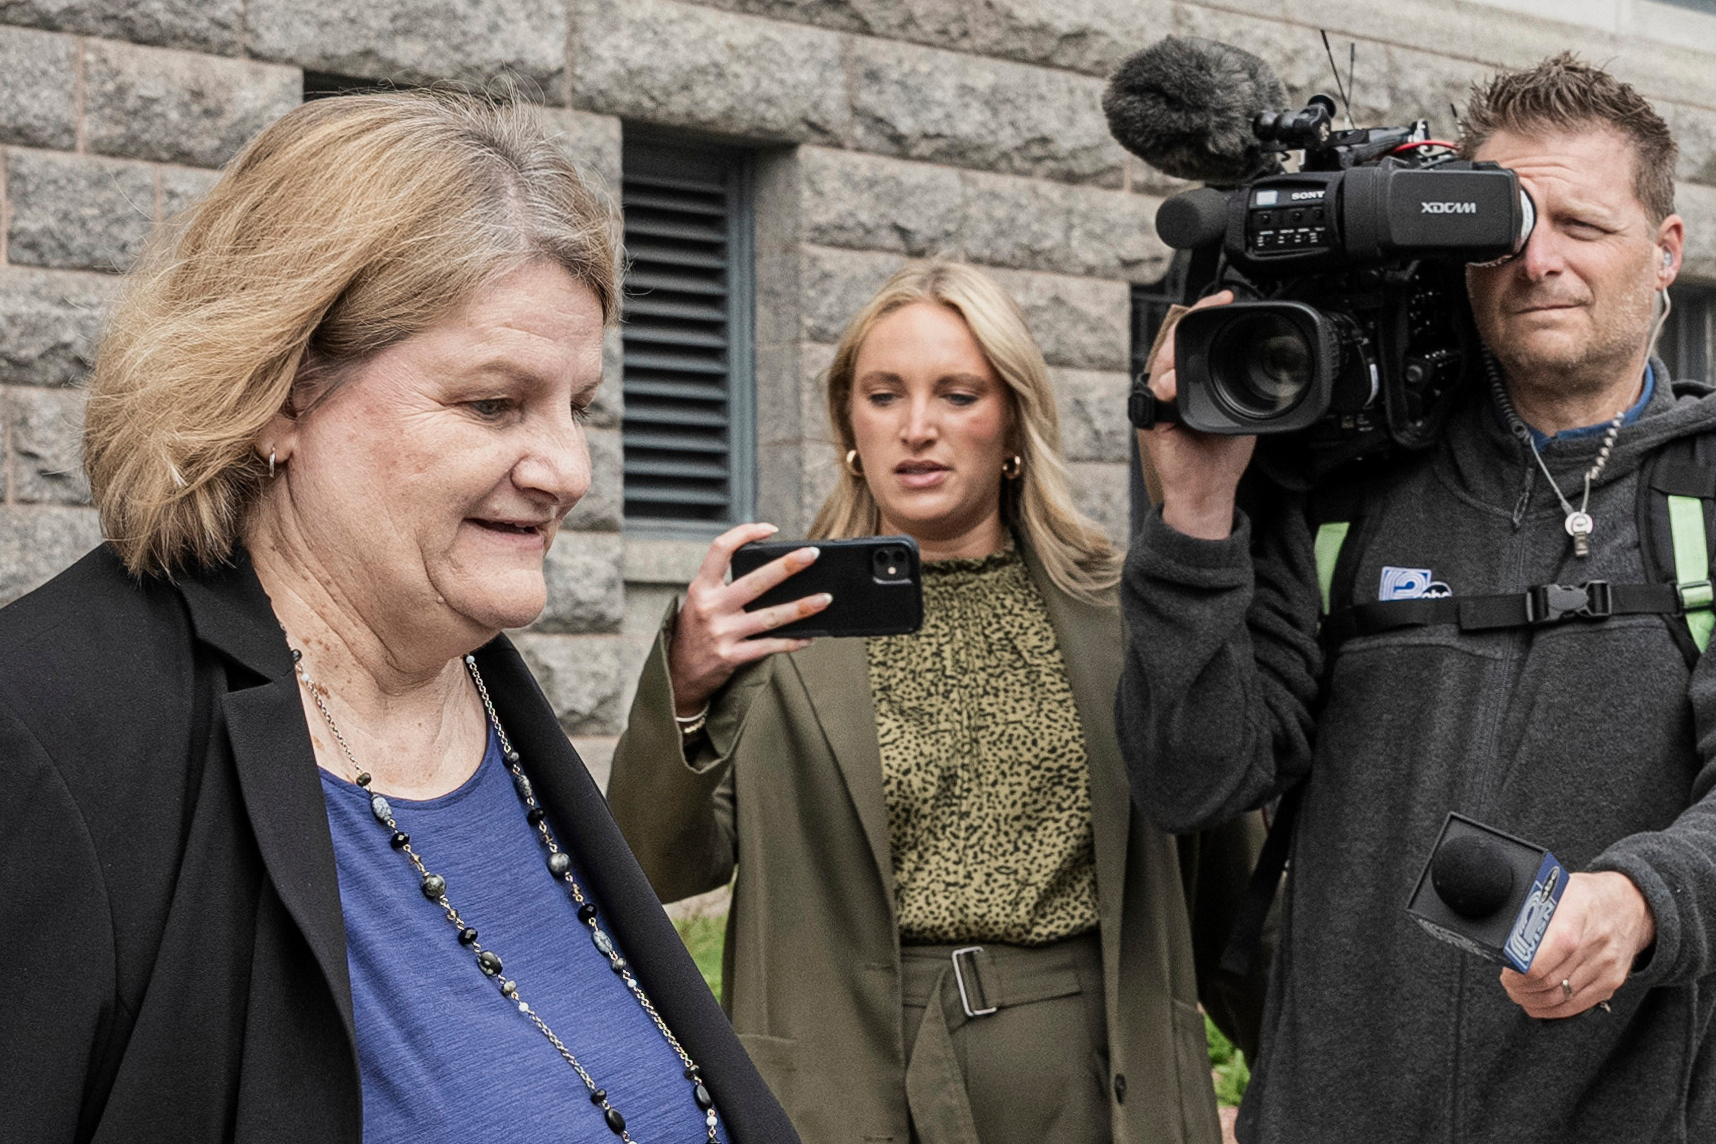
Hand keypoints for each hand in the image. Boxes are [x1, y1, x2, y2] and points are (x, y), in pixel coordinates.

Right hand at [667, 522, 831, 716]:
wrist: (679, 673)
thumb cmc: (696, 631)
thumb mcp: (700, 601)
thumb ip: (724, 586)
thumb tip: (772, 571)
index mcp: (701, 588)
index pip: (720, 550)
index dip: (745, 534)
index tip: (769, 529)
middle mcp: (710, 607)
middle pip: (755, 582)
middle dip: (787, 566)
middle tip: (812, 555)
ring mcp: (722, 633)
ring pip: (769, 616)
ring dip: (800, 607)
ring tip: (824, 599)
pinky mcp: (731, 656)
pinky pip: (769, 647)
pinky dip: (791, 641)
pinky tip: (809, 637)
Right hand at [1136, 290, 1257, 539]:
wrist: (1209, 489)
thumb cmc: (1222, 455)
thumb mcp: (1241, 411)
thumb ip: (1244, 389)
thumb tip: (1272, 368)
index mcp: (1191, 381)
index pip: (1193, 340)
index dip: (1205, 315)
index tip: (1225, 298)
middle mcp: (1173, 387)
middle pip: (1175, 342)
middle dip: (1192, 319)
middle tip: (1214, 303)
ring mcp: (1161, 402)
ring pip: (1163, 362)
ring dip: (1179, 347)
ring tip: (1196, 333)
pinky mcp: (1154, 420)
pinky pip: (1157, 395)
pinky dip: (1168, 386)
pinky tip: (1178, 381)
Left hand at [1499, 871, 1655, 1017]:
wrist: (1632, 904)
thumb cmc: (1586, 896)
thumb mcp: (1557, 888)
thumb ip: (1532, 908)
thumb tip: (1504, 930)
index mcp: (1575, 914)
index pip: (1541, 957)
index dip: (1518, 970)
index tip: (1506, 969)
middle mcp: (1594, 942)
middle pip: (1547, 980)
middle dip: (1519, 986)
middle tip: (1508, 982)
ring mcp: (1605, 965)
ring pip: (1559, 997)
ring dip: (1531, 1000)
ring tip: (1518, 991)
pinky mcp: (1612, 981)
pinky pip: (1577, 1005)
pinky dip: (1552, 1009)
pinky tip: (1537, 1003)